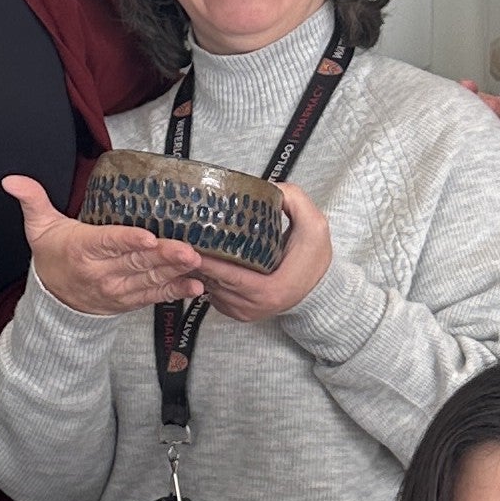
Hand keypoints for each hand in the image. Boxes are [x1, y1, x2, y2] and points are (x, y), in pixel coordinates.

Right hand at [2, 174, 200, 314]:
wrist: (54, 302)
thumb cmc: (53, 257)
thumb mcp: (39, 227)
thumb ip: (32, 200)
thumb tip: (12, 180)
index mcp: (82, 250)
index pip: (108, 243)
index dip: (129, 241)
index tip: (149, 238)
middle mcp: (101, 273)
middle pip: (136, 262)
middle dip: (164, 257)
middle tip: (188, 249)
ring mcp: (117, 290)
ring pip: (149, 279)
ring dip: (175, 272)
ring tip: (196, 263)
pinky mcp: (129, 301)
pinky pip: (154, 296)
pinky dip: (175, 291)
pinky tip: (195, 285)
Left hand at [197, 179, 335, 324]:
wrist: (320, 288)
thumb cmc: (315, 257)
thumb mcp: (314, 225)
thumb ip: (294, 200)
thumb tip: (266, 186)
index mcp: (269, 290)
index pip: (229, 275)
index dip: (208, 260)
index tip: (190, 244)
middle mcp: (253, 307)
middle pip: (214, 283)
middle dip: (195, 262)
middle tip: (179, 240)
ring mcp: (244, 313)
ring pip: (210, 290)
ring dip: (197, 270)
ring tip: (183, 247)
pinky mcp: (239, 314)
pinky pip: (214, 295)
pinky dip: (206, 278)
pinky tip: (198, 260)